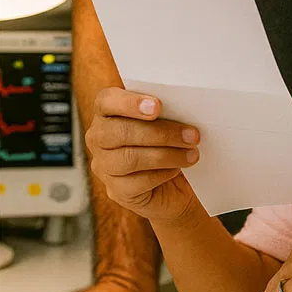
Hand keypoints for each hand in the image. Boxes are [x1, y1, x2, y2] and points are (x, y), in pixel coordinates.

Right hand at [86, 87, 200, 223]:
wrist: (175, 183)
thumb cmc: (170, 141)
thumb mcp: (168, 119)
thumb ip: (165, 109)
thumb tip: (183, 103)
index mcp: (108, 112)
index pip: (106, 101)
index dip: (129, 102)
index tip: (157, 106)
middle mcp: (99, 138)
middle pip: (120, 132)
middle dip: (160, 133)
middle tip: (192, 135)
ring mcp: (103, 166)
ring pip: (129, 159)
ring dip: (166, 155)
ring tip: (192, 154)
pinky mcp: (115, 190)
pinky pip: (136, 183)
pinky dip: (161, 174)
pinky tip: (176, 170)